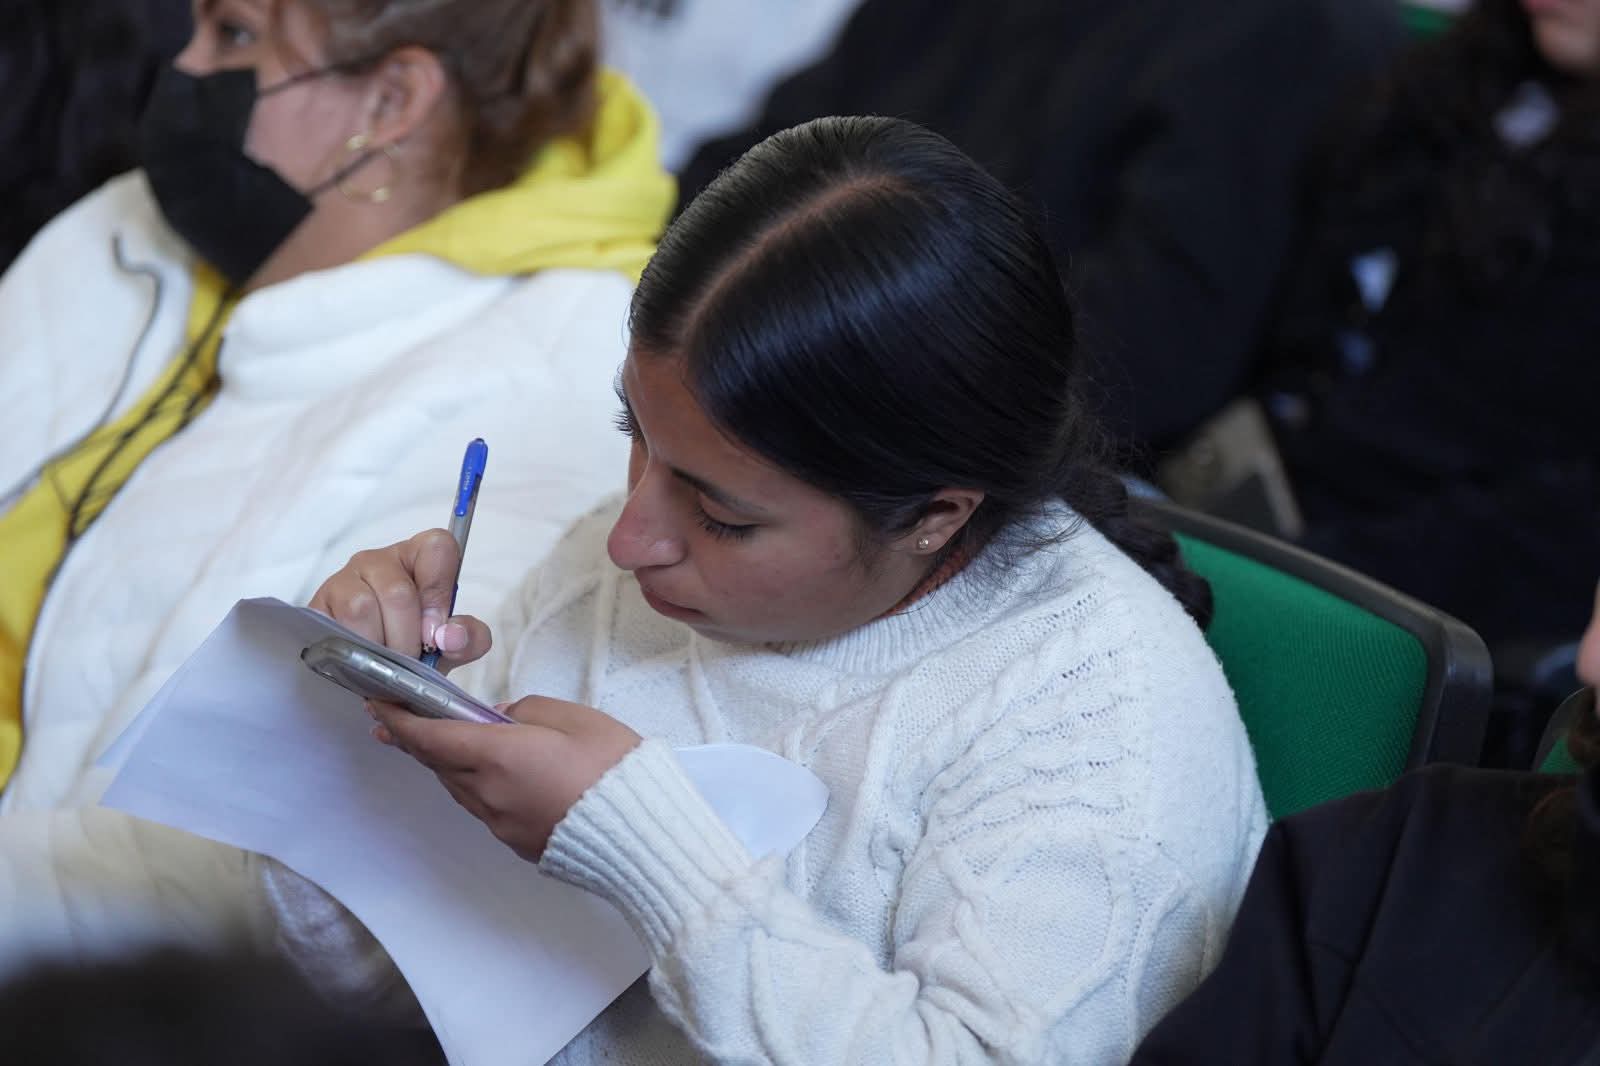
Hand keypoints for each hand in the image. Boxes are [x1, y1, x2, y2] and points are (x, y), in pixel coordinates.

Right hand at [309, 530, 492, 670]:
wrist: (372, 670)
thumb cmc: (415, 645)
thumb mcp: (451, 644)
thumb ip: (469, 638)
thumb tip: (450, 636)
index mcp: (419, 557)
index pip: (438, 547)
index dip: (439, 593)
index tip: (436, 634)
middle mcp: (380, 560)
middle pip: (397, 592)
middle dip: (407, 637)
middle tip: (409, 660)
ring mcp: (345, 578)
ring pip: (361, 608)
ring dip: (377, 647)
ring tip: (383, 665)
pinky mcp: (318, 603)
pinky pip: (332, 625)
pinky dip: (351, 651)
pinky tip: (360, 663)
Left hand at [370, 696, 642, 863]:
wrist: (639, 833)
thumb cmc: (612, 768)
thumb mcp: (575, 718)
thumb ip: (527, 710)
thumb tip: (500, 718)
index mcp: (498, 755)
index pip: (431, 736)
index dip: (399, 720)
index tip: (378, 705)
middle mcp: (488, 792)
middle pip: (438, 763)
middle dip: (415, 740)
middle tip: (399, 719)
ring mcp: (500, 822)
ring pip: (457, 786)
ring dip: (445, 763)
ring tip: (443, 743)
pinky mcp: (515, 840)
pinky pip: (482, 806)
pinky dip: (473, 784)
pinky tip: (487, 774)